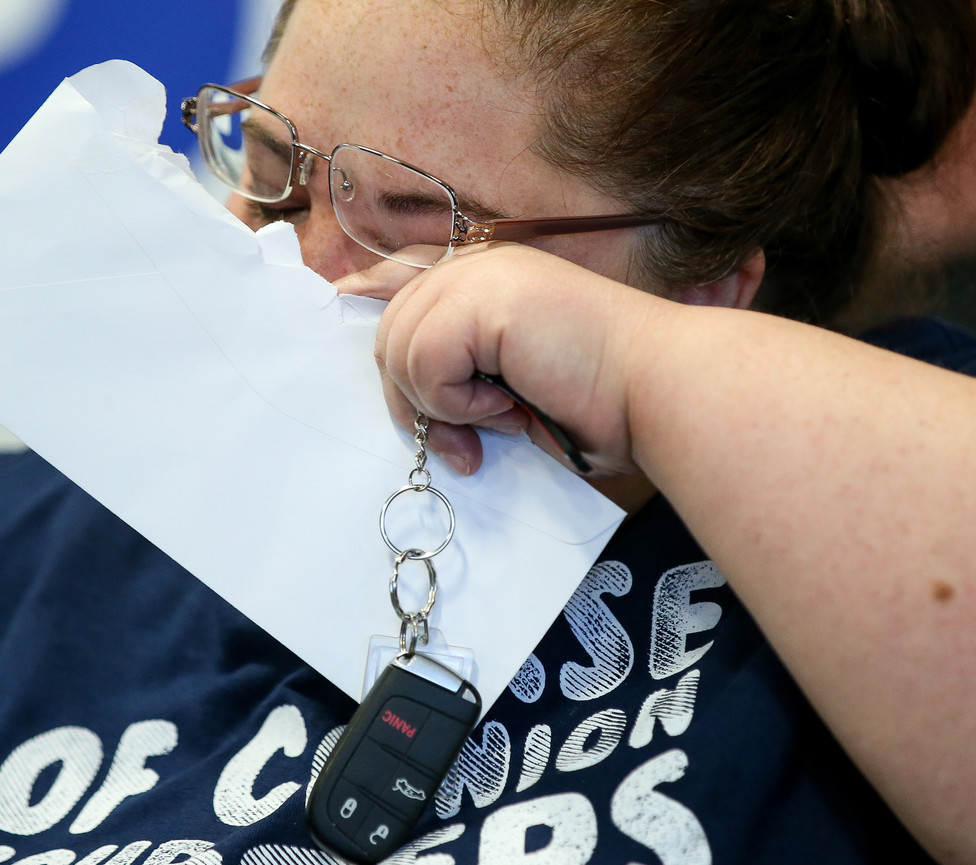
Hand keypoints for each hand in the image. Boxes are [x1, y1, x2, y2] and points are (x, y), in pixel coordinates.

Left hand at [335, 243, 670, 475]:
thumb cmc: (606, 399)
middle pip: (392, 331)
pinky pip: (424, 364)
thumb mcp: (516, 380)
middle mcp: (480, 267)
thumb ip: (464, 371)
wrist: (659, 389)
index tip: (356, 319)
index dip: (375, 305)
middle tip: (463, 445)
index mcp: (490, 277)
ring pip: (400, 351)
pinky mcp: (482, 301)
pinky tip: (507, 405)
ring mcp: (480, 277)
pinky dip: (457, 404)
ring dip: (444, 407)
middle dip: (415, 401)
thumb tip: (413, 402)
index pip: (405, 284)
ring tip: (502, 417)